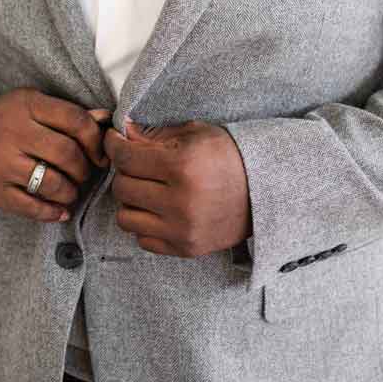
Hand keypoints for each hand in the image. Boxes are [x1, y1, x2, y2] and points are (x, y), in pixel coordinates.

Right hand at [0, 88, 107, 221]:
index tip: (100, 155)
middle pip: (66, 154)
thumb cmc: (7, 120)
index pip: (76, 121)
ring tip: (72, 191)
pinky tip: (60, 211)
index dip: (96, 141)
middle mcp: (11, 132)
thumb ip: (69, 113)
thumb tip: (106, 118)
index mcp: (27, 105)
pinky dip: (51, 212)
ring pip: (51, 183)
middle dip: (84, 169)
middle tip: (85, 175)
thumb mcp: (33, 105)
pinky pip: (29, 207)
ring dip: (71, 192)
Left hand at [103, 120, 253, 257]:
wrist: (268, 191)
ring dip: (133, 202)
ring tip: (149, 191)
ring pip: (125, 218)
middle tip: (138, 165)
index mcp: (183, 165)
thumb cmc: (232, 157)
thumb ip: (156, 135)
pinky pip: (143, 239)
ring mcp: (182, 229)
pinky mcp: (186, 248)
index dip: (114, 145)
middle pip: (122, 188)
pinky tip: (161, 211)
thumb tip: (122, 133)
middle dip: (126, 172)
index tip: (114, 140)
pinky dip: (147, 225)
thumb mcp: (199, 134)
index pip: (126, 157)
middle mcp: (180, 200)